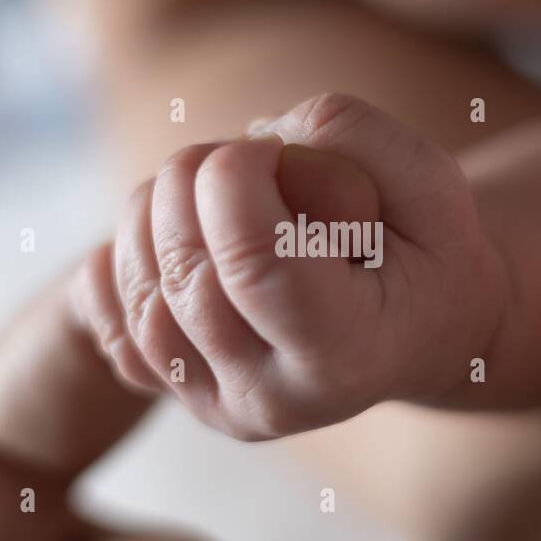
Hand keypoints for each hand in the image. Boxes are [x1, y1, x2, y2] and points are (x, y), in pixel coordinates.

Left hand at [95, 92, 506, 440]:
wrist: (418, 331)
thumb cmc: (429, 253)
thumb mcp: (436, 184)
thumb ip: (355, 136)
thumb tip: (251, 139)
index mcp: (346, 355)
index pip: (253, 263)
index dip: (238, 178)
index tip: (267, 149)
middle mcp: (272, 399)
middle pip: (185, 271)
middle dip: (196, 180)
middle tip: (248, 160)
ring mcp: (214, 404)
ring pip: (137, 285)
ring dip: (160, 205)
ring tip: (223, 195)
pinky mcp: (173, 388)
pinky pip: (104, 306)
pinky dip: (126, 246)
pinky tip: (183, 228)